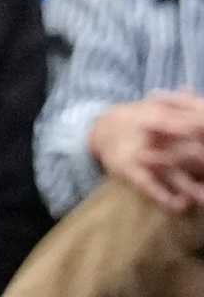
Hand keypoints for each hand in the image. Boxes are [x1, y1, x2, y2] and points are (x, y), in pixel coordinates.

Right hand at [89, 93, 203, 213]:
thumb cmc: (138, 117)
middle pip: (188, 153)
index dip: (202, 132)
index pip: (192, 127)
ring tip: (203, 199)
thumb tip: (191, 90)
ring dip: (191, 188)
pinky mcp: (129, 169)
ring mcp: (141, 153)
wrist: (102, 127)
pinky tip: (180, 206)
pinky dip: (165, 198)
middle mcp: (153, 135)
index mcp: (162, 116)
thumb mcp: (157, 104)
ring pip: (172, 174)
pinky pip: (149, 187)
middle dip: (202, 164)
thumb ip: (179, 102)